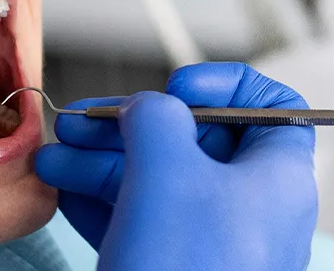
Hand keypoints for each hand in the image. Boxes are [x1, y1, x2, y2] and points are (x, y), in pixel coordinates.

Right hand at [35, 62, 317, 269]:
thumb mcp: (168, 169)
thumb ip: (156, 117)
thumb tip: (146, 108)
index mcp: (277, 177)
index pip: (272, 108)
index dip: (225, 87)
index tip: (178, 88)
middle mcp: (253, 210)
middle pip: (196, 144)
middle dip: (132, 129)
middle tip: (86, 123)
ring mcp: (215, 246)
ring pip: (159, 184)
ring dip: (104, 164)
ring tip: (56, 159)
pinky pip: (143, 224)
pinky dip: (105, 203)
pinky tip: (66, 195)